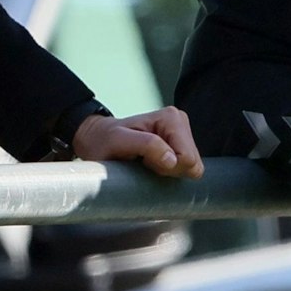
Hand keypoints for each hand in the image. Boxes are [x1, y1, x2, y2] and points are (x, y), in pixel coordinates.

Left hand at [71, 106, 205, 178]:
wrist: (98, 140)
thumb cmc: (104, 141)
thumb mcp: (118, 142)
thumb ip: (146, 146)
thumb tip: (173, 160)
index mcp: (171, 118)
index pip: (187, 158)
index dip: (166, 168)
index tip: (144, 160)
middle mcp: (181, 122)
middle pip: (192, 165)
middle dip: (169, 170)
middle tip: (144, 161)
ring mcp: (182, 134)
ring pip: (191, 169)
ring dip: (168, 172)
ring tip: (146, 161)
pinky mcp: (180, 146)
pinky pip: (187, 169)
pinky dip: (169, 172)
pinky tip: (153, 163)